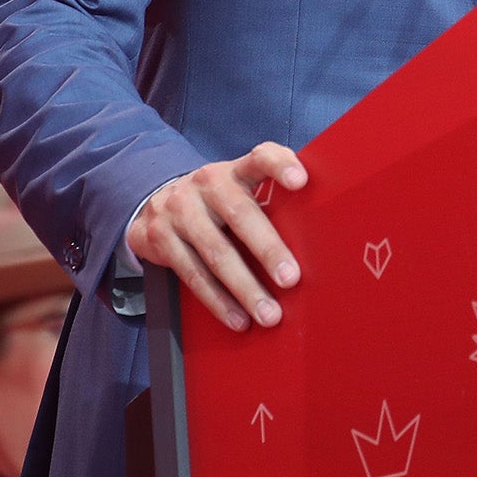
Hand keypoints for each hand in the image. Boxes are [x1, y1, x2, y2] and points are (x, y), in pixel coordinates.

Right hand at [127, 142, 307, 331]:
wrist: (154, 204)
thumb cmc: (217, 202)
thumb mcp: (238, 188)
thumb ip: (270, 199)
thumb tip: (322, 233)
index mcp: (235, 170)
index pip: (261, 157)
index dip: (281, 165)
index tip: (302, 181)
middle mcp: (208, 184)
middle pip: (241, 214)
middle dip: (268, 249)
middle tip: (291, 278)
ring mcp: (181, 209)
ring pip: (216, 252)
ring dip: (245, 288)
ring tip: (269, 314)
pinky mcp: (160, 238)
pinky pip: (193, 274)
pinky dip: (218, 301)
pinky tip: (238, 319)